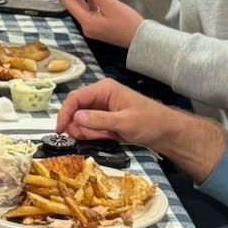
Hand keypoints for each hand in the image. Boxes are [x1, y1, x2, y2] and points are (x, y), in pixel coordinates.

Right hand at [56, 77, 227, 181]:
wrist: (167, 133)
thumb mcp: (125, 122)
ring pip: (82, 121)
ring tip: (108, 136)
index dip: (65, 113)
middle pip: (76, 110)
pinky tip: (109, 137)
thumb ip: (99, 120)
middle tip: (90, 138)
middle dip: (79, 126)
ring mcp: (102, 109)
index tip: (59, 130)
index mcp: (104, 89)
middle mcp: (100, 97)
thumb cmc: (150, 123)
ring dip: (89, 132)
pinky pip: (90, 128)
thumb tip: (76, 118)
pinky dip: (94, 135)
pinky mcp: (105, 120)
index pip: (75, 98)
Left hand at [57, 0, 143, 48]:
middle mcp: (88, 24)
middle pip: (77, 3)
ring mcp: (96, 24)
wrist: (142, 39)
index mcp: (86, 22)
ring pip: (88, 3)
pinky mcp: (104, 22)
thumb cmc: (128, 25)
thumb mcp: (110, 5)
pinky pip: (99, 6)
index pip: (69, 3)